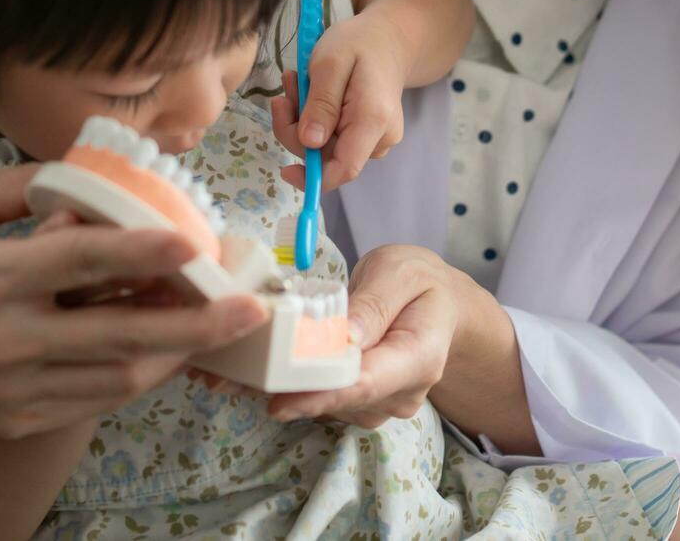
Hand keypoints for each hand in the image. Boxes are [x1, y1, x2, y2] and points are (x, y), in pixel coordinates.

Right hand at [0, 165, 268, 438]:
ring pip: (115, 381)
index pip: (81, 263)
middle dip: (196, 326)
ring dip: (175, 355)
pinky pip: (89, 400)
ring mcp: (8, 390)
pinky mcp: (10, 419)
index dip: (143, 254)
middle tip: (250, 308)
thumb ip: (25, 187)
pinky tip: (163, 347)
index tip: (196, 243)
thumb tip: (94, 174)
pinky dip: (132, 374)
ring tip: (218, 326)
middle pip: (119, 339)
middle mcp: (2, 342)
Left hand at [266, 244, 460, 427]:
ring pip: (329, 404)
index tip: (279, 402)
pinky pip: (327, 401)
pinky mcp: (365, 407)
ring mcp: (385, 405)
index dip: (320, 395)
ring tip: (261, 357)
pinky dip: (302, 384)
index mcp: (420, 356)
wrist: (437, 306)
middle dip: (293, 388)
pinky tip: (283, 363)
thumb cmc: (419, 283)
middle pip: (341, 399)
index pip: (366, 383)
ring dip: (294, 385)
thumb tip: (342, 335)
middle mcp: (404, 393)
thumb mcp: (399, 273)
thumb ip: (373, 303)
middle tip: (242, 372)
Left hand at [270, 11, 408, 191]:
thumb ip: (320, 104)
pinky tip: (310, 92)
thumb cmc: (359, 44)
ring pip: (325, 148)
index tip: (284, 170)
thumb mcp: (330, 63)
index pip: (345, 168)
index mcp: (373, 119)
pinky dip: (313, 119)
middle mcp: (380, 137)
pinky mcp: (366, 136)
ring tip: (297, 82)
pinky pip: (331, 138)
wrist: (388, 39)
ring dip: (301, 120)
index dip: (313, 178)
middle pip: (327, 157)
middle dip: (296, 129)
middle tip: (286, 89)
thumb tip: (310, 143)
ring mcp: (375, 139)